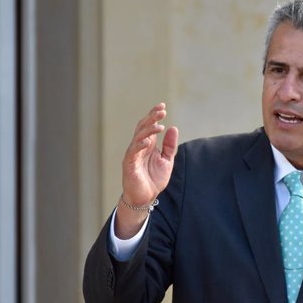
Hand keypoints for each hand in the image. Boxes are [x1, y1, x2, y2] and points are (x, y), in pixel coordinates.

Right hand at [115, 103, 178, 237]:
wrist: (145, 197)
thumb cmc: (153, 179)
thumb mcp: (166, 160)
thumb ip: (170, 146)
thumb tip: (173, 128)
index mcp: (148, 144)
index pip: (150, 125)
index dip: (154, 115)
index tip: (162, 105)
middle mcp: (139, 146)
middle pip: (143, 127)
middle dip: (151, 117)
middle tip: (161, 110)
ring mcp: (133, 154)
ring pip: (138, 137)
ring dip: (148, 129)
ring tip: (159, 125)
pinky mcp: (129, 164)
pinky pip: (133, 151)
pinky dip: (139, 145)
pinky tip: (148, 141)